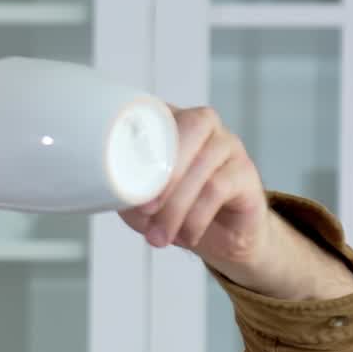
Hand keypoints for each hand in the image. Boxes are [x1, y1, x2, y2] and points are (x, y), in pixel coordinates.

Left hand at [120, 103, 352, 300]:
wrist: (220, 240)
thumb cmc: (175, 212)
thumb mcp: (141, 204)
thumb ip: (125, 191)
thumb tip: (107, 191)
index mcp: (172, 122)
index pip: (160, 111)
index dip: (143, 142)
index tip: (124, 182)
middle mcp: (203, 124)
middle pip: (190, 129)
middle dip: (163, 173)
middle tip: (145, 211)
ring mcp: (228, 145)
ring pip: (202, 167)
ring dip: (176, 208)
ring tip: (159, 238)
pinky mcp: (245, 172)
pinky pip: (219, 188)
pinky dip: (196, 218)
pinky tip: (186, 237)